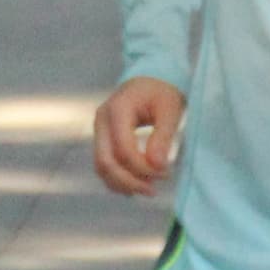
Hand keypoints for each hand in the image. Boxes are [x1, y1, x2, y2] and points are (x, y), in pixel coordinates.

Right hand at [91, 76, 185, 196]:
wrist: (151, 78)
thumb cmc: (162, 92)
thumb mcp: (170, 109)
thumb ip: (163, 138)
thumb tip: (158, 166)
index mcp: (117, 109)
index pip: (123, 149)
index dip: (143, 167)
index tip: (165, 173)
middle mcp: (102, 120)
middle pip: (106, 161)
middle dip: (129, 180)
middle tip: (153, 191)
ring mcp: (99, 129)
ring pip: (101, 166)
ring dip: (122, 183)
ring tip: (148, 189)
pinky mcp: (102, 138)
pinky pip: (104, 164)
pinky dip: (117, 178)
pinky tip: (136, 184)